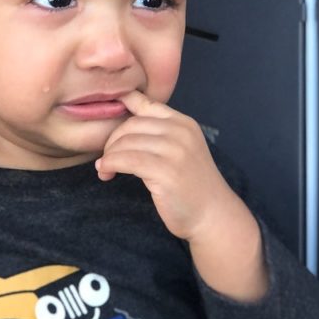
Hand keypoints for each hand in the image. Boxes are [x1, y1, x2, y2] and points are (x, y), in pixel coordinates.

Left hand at [96, 91, 265, 299]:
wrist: (213, 215)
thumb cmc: (190, 184)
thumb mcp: (180, 148)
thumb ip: (158, 131)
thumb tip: (125, 106)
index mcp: (183, 123)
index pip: (145, 104)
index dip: (121, 108)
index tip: (106, 123)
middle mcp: (180, 132)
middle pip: (130, 125)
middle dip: (112, 141)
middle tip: (107, 159)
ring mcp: (174, 151)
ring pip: (125, 143)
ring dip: (108, 156)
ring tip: (105, 169)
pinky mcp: (165, 171)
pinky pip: (126, 160)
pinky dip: (110, 165)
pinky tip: (107, 173)